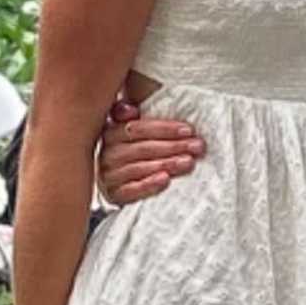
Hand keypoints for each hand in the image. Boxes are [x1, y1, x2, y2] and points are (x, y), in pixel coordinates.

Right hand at [98, 91, 206, 205]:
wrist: (121, 186)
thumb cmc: (134, 154)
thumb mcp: (134, 133)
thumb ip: (134, 118)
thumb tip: (132, 109)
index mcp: (112, 133)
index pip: (138, 127)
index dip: (164, 128)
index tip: (188, 130)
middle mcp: (108, 153)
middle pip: (142, 148)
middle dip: (173, 146)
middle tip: (197, 146)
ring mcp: (109, 175)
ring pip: (139, 168)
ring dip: (167, 164)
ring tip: (188, 162)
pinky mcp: (113, 195)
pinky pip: (131, 190)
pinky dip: (149, 185)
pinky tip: (165, 180)